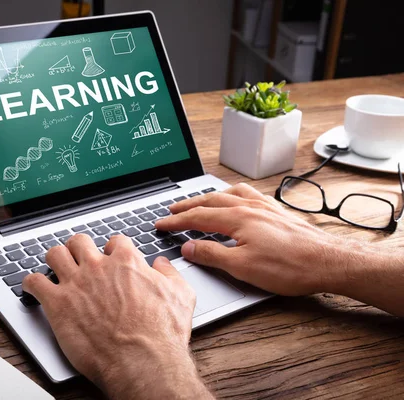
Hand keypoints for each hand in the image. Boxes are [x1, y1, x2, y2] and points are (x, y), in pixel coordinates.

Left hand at [22, 234, 211, 398]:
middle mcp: (98, 267)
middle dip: (79, 248)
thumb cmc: (161, 334)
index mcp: (126, 262)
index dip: (112, 249)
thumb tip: (162, 265)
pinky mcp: (58, 304)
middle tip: (79, 258)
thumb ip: (170, 274)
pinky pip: (34, 282)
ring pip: (55, 253)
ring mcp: (76, 283)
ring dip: (54, 259)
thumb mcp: (181, 296)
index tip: (110, 258)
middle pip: (80, 241)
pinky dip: (30, 283)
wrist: (142, 361)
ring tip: (55, 266)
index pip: (115, 241)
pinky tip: (31, 287)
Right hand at [155, 183, 356, 295]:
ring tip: (198, 200)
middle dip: (187, 205)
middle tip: (171, 209)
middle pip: (210, 201)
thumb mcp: (242, 267)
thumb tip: (188, 248)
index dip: (176, 221)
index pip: (197, 217)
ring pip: (229, 194)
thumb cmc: (289, 267)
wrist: (327, 262)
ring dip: (209, 197)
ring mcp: (264, 206)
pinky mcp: (276, 211)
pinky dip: (233, 194)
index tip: (160, 223)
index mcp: (237, 218)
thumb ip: (212, 254)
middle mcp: (249, 206)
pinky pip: (248, 194)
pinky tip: (236, 199)